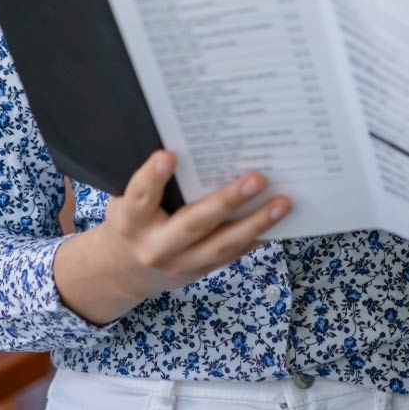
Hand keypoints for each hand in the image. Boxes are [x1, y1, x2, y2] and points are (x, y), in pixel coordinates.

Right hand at [53, 150, 289, 323]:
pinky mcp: (200, 271)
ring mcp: (181, 263)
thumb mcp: (127, 201)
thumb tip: (190, 138)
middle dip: (227, 201)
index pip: (140, 197)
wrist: (125, 271)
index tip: (169, 154)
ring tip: (283, 202)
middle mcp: (155, 246)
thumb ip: (152, 180)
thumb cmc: (131, 221)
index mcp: (130, 222)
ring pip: (222, 245)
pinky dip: (258, 237)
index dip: (153, 177)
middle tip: (257, 178)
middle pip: (193, 224)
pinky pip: (233, 255)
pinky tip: (281, 221)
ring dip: (256, 223)